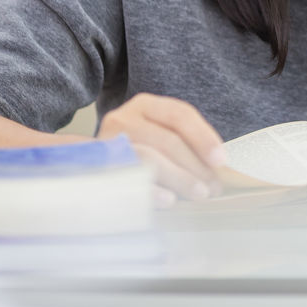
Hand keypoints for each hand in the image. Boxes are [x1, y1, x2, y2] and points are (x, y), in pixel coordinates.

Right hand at [97, 93, 226, 206]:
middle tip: (213, 187)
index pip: (179, 114)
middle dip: (196, 165)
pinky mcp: (98, 168)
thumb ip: (184, 144)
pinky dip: (152, 190)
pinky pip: (130, 180)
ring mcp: (108, 143)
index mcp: (145, 105)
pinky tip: (170, 201)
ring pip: (151, 158)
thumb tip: (218, 167)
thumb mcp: (157, 135)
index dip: (203, 137)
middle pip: (168, 139)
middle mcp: (124, 118)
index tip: (220, 160)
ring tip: (199, 193)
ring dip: (180, 178)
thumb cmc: (135, 150)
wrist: (86, 164)